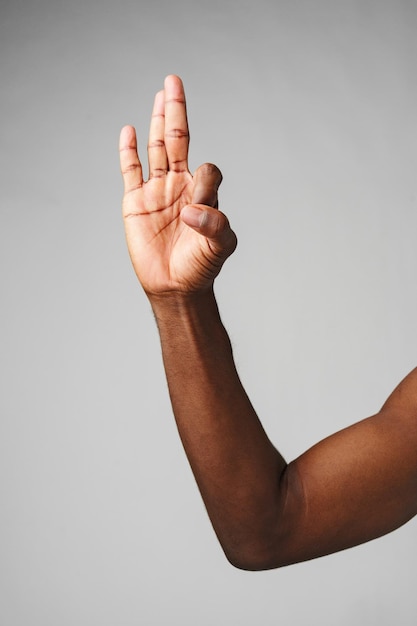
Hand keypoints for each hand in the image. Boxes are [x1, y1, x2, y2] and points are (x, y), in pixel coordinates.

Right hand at [119, 75, 236, 295]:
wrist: (175, 286)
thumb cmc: (201, 266)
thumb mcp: (220, 246)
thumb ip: (215, 224)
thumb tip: (190, 208)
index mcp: (203, 193)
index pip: (207, 170)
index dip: (205, 181)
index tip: (198, 210)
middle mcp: (180, 186)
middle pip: (178, 140)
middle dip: (177, 112)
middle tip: (174, 81)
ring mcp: (157, 191)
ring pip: (156, 148)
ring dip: (158, 121)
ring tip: (160, 93)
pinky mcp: (135, 202)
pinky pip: (130, 170)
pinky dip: (128, 151)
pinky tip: (128, 130)